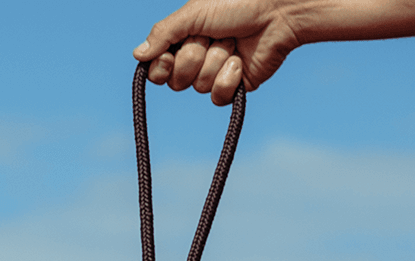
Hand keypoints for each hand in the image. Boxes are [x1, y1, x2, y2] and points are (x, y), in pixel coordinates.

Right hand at [133, 0, 303, 103]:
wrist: (276, 11)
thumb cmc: (236, 3)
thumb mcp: (193, 13)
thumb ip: (164, 33)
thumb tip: (137, 54)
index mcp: (183, 39)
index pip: (158, 68)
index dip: (160, 68)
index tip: (167, 57)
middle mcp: (196, 58)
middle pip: (177, 80)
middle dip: (194, 58)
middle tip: (212, 37)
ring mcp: (215, 74)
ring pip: (199, 87)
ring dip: (216, 61)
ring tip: (232, 42)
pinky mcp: (233, 87)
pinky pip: (217, 98)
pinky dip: (228, 79)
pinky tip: (239, 62)